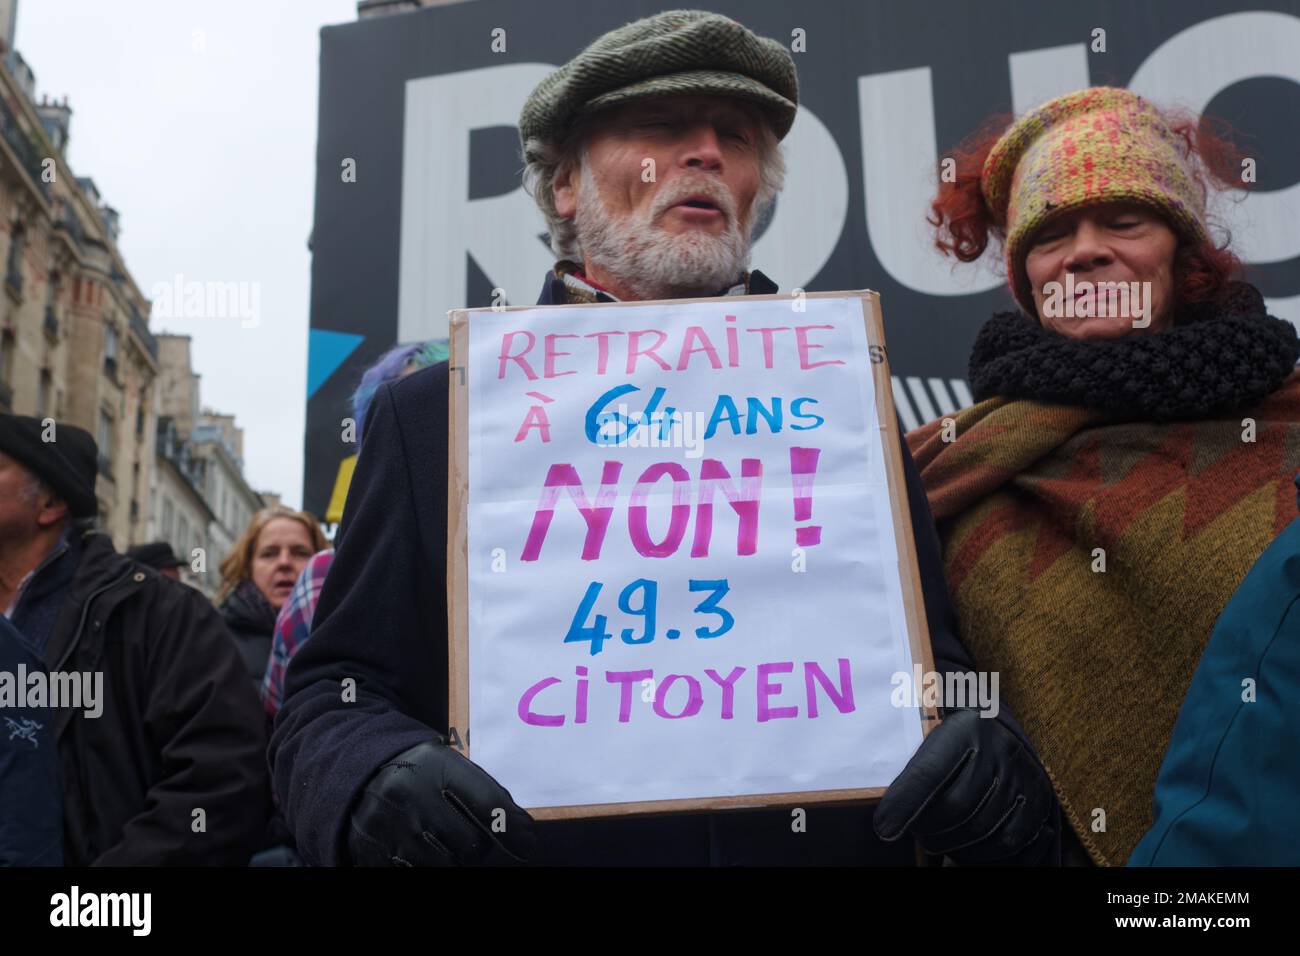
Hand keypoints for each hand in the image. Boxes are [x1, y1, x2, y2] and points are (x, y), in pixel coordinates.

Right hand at [347, 739, 536, 865]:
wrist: (358, 774)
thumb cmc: (418, 773)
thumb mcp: (448, 766)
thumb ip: (483, 792)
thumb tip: (522, 829)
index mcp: (434, 766)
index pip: (488, 803)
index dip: (513, 829)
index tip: (528, 843)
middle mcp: (410, 795)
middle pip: (471, 844)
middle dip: (478, 846)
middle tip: (470, 836)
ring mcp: (389, 827)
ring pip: (447, 864)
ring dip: (454, 858)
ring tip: (443, 840)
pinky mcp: (374, 852)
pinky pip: (417, 871)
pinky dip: (428, 864)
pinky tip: (422, 848)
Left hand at [874, 709, 1056, 863]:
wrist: (1006, 733)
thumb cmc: (958, 743)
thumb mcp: (936, 738)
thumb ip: (916, 772)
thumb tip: (887, 820)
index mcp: (965, 728)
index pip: (929, 772)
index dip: (905, 804)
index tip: (883, 828)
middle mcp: (998, 751)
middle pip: (955, 807)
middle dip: (927, 829)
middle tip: (915, 831)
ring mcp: (1023, 778)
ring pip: (981, 829)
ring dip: (950, 843)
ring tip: (936, 838)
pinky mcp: (1038, 804)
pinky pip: (1007, 842)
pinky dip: (979, 853)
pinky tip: (963, 847)